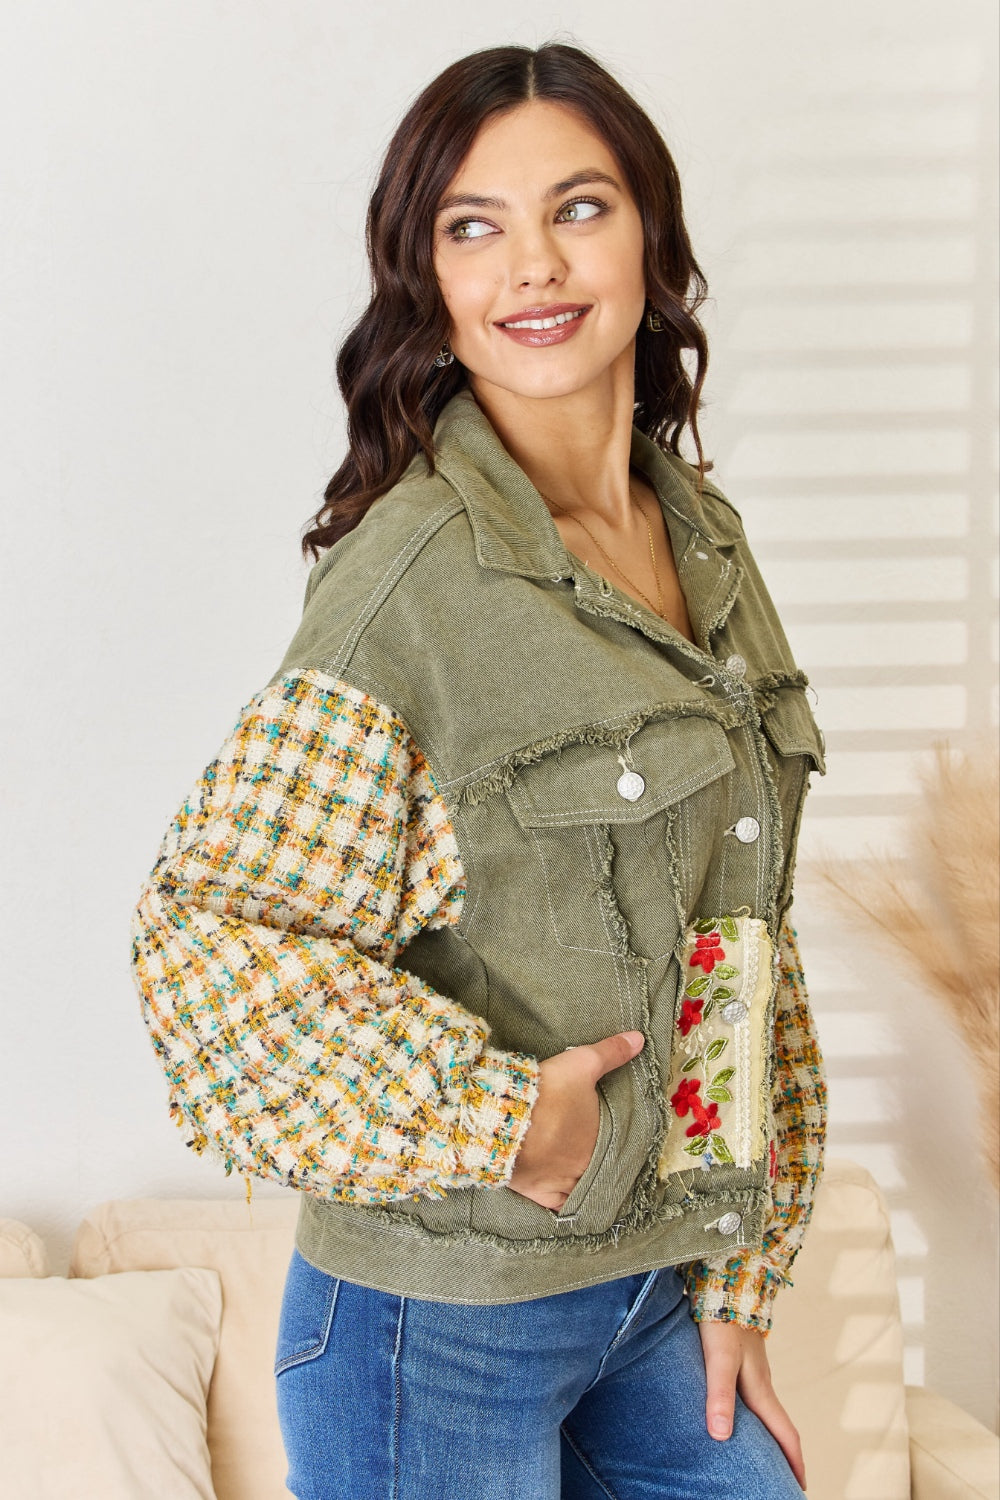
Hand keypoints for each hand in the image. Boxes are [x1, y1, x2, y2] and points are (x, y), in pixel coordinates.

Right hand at [507, 1031, 644, 1210]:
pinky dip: (565, 1206)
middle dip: (599, 1162)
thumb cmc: (546, 1091)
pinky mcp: (539, 1194)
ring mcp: (564, 1183)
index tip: (612, 1137)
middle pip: (599, 1167)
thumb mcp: (581, 1063)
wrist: (502, 1118)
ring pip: (583, 1190)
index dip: (615, 1141)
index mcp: (601, 1139)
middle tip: (596, 1155)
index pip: (616, 1145)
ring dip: (584, 1183)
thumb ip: (612, 1052)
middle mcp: (587, 1167)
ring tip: (583, 1177)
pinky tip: (567, 1203)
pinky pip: (559, 1208)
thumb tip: (641, 1039)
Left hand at [697, 1320, 805, 1490]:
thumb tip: (721, 1437)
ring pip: (765, 1408)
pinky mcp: (740, 1356)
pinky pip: (751, 1392)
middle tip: (787, 1477)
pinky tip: (739, 1410)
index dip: (792, 1460)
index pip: (783, 1431)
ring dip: (769, 1431)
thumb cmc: (722, 1320)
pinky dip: (753, 1411)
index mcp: (760, 1388)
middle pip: (778, 1423)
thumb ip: (719, 1395)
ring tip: (765, 1451)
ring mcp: (752, 1367)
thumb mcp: (719, 1359)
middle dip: (785, 1452)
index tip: (801, 1485)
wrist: (726, 1279)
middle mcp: (761, 1380)